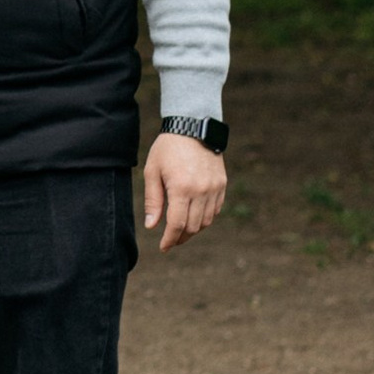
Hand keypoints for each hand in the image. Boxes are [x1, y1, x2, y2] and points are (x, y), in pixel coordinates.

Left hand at [143, 131, 226, 251]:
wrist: (192, 126)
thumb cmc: (168, 148)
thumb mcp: (152, 171)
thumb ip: (152, 200)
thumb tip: (152, 226)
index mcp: (182, 188)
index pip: (177, 224)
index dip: (169, 239)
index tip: (163, 247)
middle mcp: (201, 191)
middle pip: (193, 227)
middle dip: (180, 237)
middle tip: (170, 240)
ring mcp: (214, 188)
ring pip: (206, 221)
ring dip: (193, 229)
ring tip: (181, 229)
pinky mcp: (222, 184)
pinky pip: (216, 210)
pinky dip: (205, 218)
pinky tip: (194, 216)